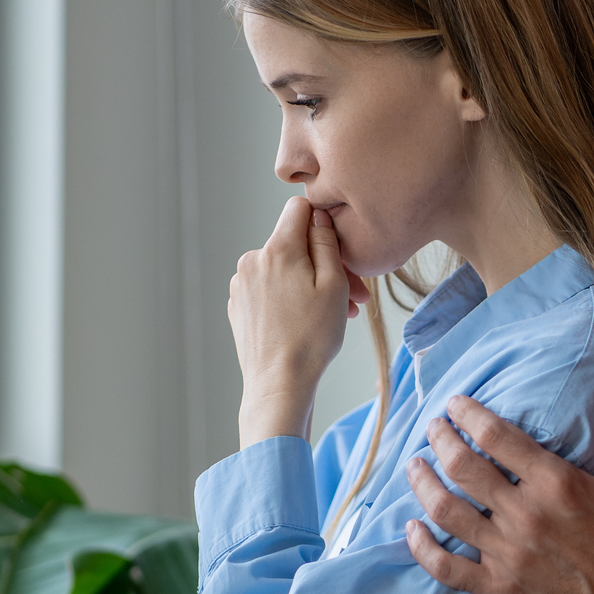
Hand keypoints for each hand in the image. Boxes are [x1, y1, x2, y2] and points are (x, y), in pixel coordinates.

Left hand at [228, 198, 369, 447]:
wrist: (279, 384)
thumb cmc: (312, 338)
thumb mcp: (333, 285)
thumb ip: (326, 243)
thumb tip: (318, 217)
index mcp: (276, 250)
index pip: (299, 209)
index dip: (322, 222)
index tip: (338, 249)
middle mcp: (252, 260)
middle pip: (294, 245)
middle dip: (324, 264)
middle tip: (354, 295)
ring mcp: (241, 284)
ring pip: (283, 269)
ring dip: (310, 284)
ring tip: (335, 314)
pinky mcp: (238, 306)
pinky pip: (269, 289)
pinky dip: (290, 298)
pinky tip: (308, 322)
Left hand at [400, 367, 593, 593]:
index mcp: (555, 482)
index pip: (494, 435)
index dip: (467, 413)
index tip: (454, 404)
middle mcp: (526, 515)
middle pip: (462, 467)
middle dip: (439, 440)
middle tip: (432, 428)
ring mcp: (508, 554)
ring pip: (446, 512)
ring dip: (422, 484)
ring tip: (415, 466)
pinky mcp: (499, 588)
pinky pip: (446, 568)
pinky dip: (422, 548)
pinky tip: (412, 528)